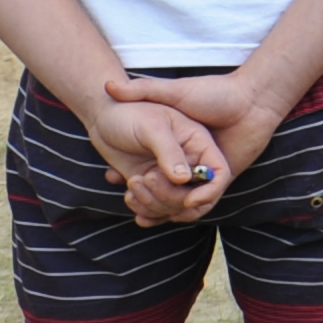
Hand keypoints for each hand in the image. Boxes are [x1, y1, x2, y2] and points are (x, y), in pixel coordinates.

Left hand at [79, 95, 229, 224]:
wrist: (104, 116)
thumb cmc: (130, 112)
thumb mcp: (152, 127)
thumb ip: (169, 152)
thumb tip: (183, 179)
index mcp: (198, 142)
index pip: (218, 173)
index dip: (209, 191)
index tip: (188, 201)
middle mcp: (189, 161)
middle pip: (195, 195)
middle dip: (170, 197)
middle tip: (145, 179)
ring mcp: (170, 175)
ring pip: (175, 206)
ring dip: (153, 203)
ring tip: (132, 184)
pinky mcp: (153, 184)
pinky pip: (157, 208)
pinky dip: (144, 210)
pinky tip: (128, 197)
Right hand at [101, 69, 279, 202]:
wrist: (253, 100)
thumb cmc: (215, 92)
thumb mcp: (174, 91)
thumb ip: (144, 90)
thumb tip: (109, 87)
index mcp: (176, 141)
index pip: (147, 163)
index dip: (129, 171)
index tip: (112, 175)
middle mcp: (188, 158)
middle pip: (159, 184)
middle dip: (141, 192)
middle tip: (128, 190)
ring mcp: (204, 170)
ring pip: (175, 197)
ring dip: (157, 203)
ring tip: (139, 200)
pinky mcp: (222, 181)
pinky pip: (199, 203)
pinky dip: (183, 210)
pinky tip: (169, 209)